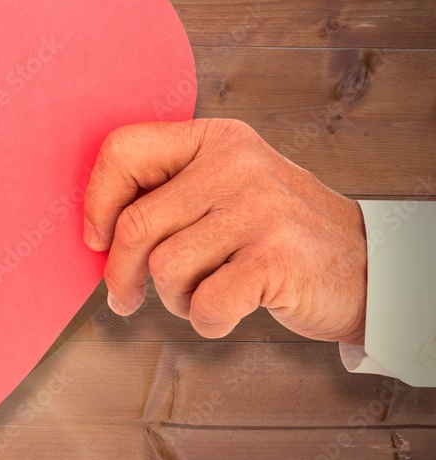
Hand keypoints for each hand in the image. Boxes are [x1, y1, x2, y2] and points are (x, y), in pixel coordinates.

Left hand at [82, 118, 366, 343]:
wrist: (365, 265)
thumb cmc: (273, 233)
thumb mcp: (225, 189)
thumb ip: (167, 195)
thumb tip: (94, 234)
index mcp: (215, 139)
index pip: (123, 151)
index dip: (96, 203)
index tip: (98, 240)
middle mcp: (236, 164)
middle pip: (135, 225)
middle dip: (120, 273)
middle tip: (124, 298)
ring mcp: (259, 209)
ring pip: (165, 269)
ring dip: (174, 298)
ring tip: (203, 293)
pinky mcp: (275, 259)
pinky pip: (204, 303)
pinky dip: (206, 320)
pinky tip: (227, 310)